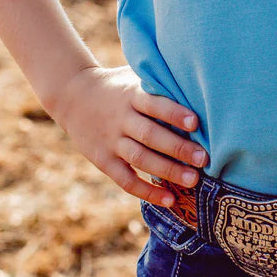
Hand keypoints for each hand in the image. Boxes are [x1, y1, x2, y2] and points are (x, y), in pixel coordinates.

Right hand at [50, 64, 207, 206]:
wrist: (73, 95)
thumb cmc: (117, 85)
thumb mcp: (133, 76)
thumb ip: (157, 82)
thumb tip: (196, 85)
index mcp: (131, 95)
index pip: (154, 104)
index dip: (173, 113)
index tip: (195, 122)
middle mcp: (121, 119)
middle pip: (150, 135)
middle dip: (178, 148)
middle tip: (203, 159)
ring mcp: (111, 141)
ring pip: (140, 159)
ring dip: (167, 171)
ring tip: (193, 180)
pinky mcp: (104, 160)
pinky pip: (126, 180)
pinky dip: (147, 191)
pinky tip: (170, 200)